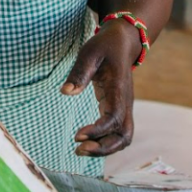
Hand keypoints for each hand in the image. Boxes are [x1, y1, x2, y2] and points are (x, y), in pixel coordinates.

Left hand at [61, 21, 141, 156]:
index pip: (114, 117)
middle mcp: (126, 102)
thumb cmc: (105, 46)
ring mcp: (125, 107)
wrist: (123, 42)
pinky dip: (106, 141)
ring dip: (105, 148)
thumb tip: (66, 92)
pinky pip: (118, 132)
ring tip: (80, 149)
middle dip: (104, 148)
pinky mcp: (119, 108)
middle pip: (124, 135)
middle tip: (78, 148)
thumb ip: (79, 73)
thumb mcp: (90, 53)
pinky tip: (87, 141)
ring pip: (124, 137)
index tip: (77, 135)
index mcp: (119, 89)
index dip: (98, 130)